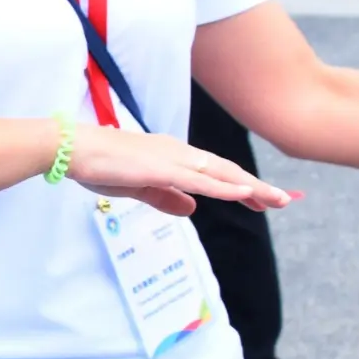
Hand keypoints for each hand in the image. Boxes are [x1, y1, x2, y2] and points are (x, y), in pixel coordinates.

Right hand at [61, 122, 290, 218]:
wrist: (74, 148)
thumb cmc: (99, 164)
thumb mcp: (137, 187)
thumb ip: (166, 198)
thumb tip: (192, 210)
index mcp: (173, 157)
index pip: (214, 173)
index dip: (240, 185)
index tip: (262, 198)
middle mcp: (179, 153)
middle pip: (227, 171)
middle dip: (257, 187)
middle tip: (284, 200)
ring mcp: (173, 159)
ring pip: (221, 174)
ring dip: (251, 187)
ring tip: (276, 199)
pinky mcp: (163, 168)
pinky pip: (201, 180)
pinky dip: (225, 187)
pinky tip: (245, 192)